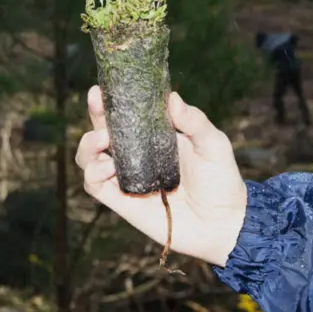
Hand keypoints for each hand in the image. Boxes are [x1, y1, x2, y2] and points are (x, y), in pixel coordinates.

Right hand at [76, 86, 247, 266]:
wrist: (223, 223)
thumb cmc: (221, 180)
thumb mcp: (213, 143)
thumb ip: (194, 121)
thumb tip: (171, 97)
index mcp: (154, 136)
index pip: (126, 114)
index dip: (111, 100)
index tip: (102, 88)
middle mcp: (136, 155)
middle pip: (102, 130)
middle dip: (95, 114)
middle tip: (97, 101)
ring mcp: (127, 178)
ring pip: (90, 158)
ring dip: (88, 144)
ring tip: (102, 139)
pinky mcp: (122, 202)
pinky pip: (95, 186)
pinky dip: (92, 173)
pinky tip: (106, 167)